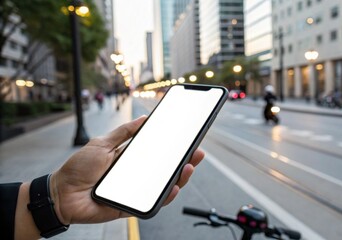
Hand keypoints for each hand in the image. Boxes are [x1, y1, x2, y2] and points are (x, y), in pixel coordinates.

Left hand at [49, 116, 203, 223]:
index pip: (159, 152)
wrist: (61, 194)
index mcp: (132, 159)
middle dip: (185, 161)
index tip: (189, 138)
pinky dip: (166, 196)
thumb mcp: (101, 143)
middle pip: (167, 169)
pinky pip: (153, 203)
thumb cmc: (78, 168)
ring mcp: (137, 191)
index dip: (174, 147)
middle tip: (198, 152)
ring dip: (181, 178)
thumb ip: (123, 133)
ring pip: (164, 186)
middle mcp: (138, 175)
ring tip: (188, 167)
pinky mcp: (132, 205)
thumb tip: (144, 119)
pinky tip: (174, 186)